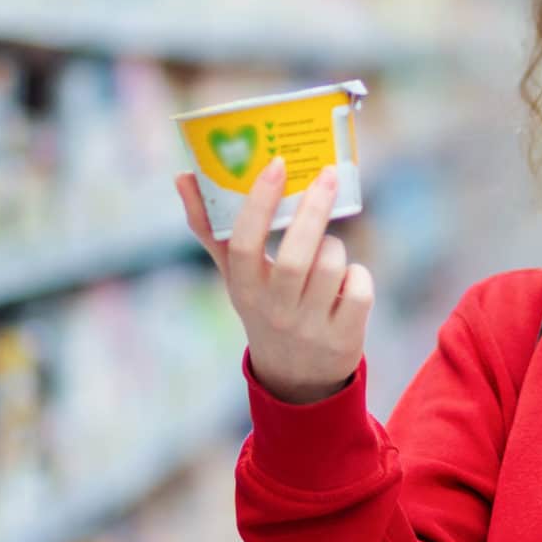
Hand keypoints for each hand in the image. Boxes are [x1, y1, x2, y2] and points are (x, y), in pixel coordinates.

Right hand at [177, 161, 373, 404]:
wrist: (295, 377)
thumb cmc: (264, 306)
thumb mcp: (235, 276)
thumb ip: (211, 229)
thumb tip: (182, 176)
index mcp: (243, 289)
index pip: (243, 244)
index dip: (260, 203)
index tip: (276, 164)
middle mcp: (274, 310)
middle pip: (296, 257)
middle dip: (314, 210)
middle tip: (327, 174)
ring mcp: (309, 326)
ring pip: (332, 267)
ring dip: (335, 248)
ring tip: (327, 251)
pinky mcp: (343, 338)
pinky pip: (359, 290)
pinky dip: (358, 276)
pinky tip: (346, 281)